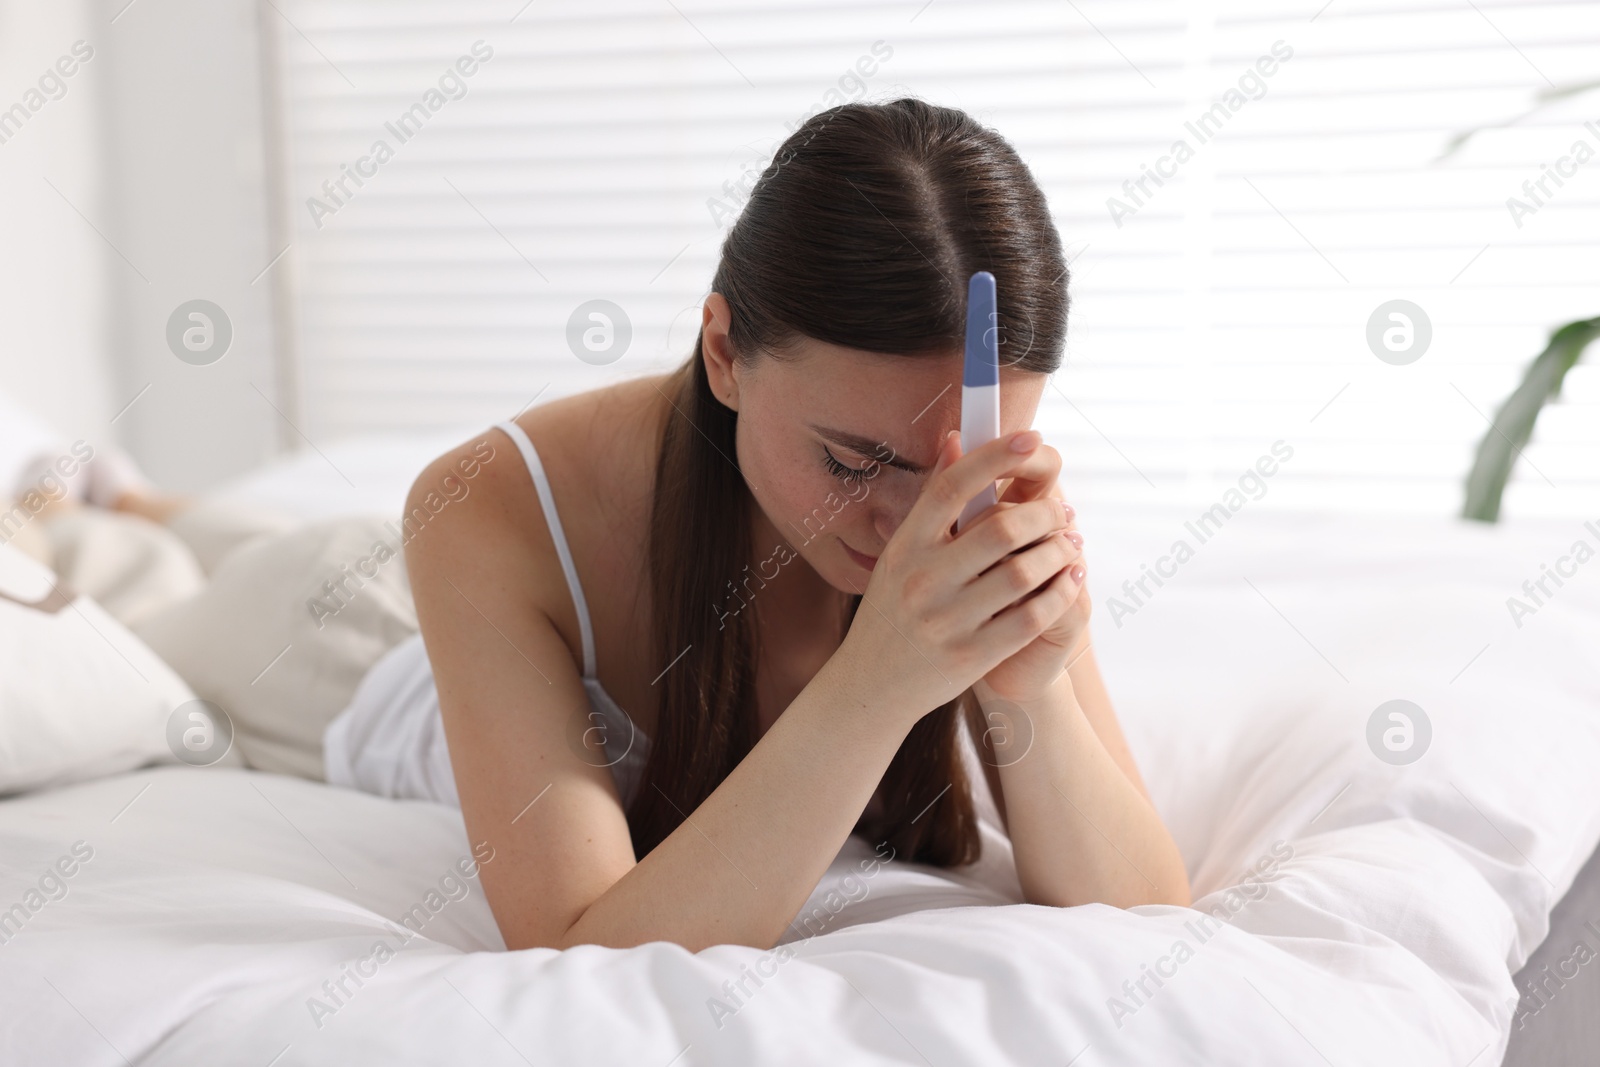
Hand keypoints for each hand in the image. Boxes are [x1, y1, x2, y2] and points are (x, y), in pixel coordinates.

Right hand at [838, 428, 1077, 725]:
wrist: (870, 685)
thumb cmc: (893, 610)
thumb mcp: (899, 554)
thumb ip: (933, 502)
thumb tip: (956, 439)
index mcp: (904, 546)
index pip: (952, 487)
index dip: (995, 456)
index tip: (1032, 438)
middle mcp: (921, 579)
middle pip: (1001, 529)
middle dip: (1045, 514)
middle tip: (1063, 511)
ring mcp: (946, 620)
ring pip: (1024, 573)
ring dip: (1059, 552)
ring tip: (1071, 544)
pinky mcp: (970, 656)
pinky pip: (1030, 617)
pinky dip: (1059, 594)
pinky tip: (1070, 580)